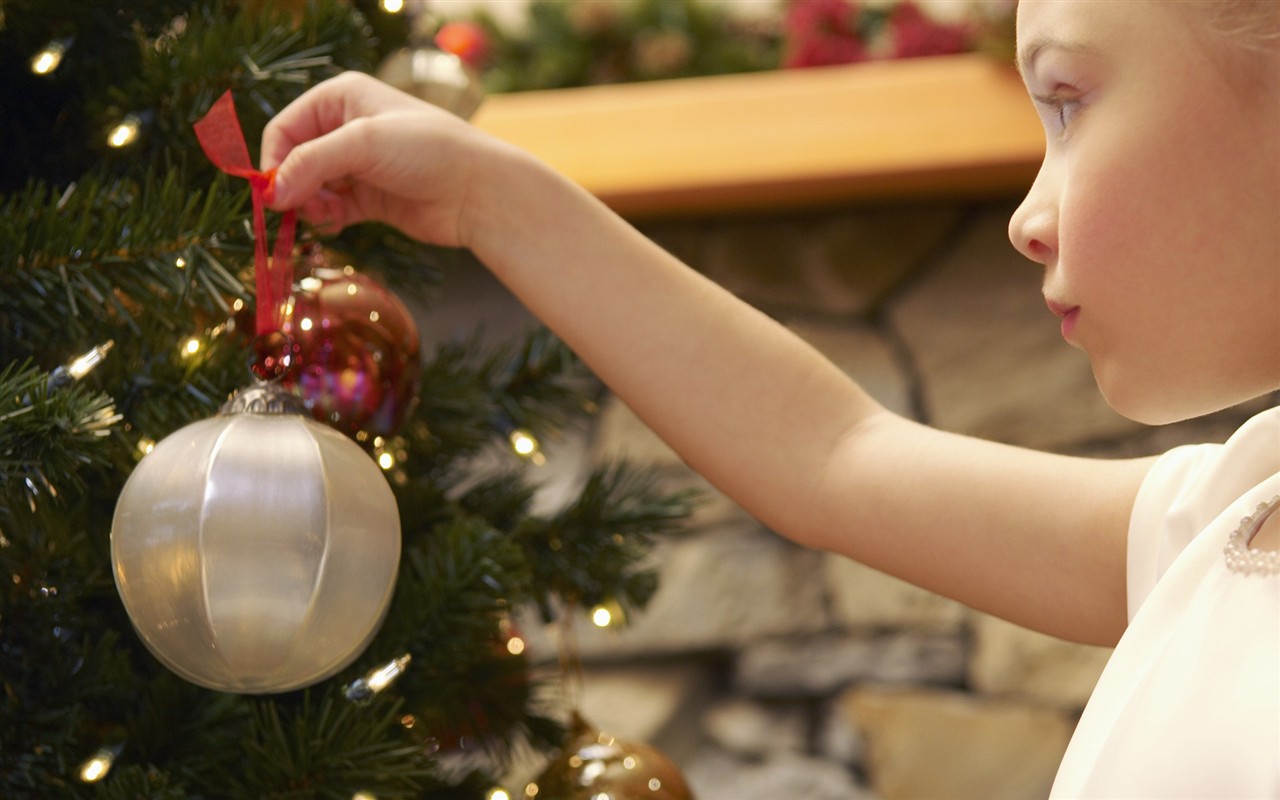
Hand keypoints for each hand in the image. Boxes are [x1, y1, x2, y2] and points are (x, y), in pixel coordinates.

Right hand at [260, 71, 506, 246]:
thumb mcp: (364, 144)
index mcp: (341, 98)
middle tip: (302, 210)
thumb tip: (270, 193)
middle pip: (294, 160)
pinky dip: (327, 219)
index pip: (285, 128)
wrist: (479, 192)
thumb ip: (311, 164)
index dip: (273, 160)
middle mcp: (346, 129)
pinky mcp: (370, 198)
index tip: (274, 194)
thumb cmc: (428, 151)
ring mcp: (359, 166)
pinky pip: (331, 209)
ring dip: (311, 206)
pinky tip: (336, 224)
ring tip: (328, 216)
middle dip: (293, 186)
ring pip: (310, 188)